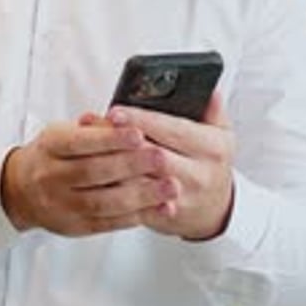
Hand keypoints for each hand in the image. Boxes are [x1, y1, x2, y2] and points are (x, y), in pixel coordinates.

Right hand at [0, 119, 178, 236]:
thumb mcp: (66, 131)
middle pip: (94, 172)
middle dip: (131, 165)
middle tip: (162, 158)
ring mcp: (61, 205)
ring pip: (103, 202)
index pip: (81, 142)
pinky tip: (157, 209)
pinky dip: (134, 216)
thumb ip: (95, 128)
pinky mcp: (74, 226)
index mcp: (51, 146)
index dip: (110, 139)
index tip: (138, 133)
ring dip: (140, 196)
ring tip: (169, 187)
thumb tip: (128, 119)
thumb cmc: (53, 154)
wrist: (22, 189)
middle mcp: (52, 176)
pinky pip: (106, 223)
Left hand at [105, 93, 234, 240]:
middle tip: (92, 126)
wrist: (213, 210)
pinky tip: (92, 174)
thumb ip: (212, 109)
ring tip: (85, 147)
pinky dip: (110, 188)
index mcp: (211, 148)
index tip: (115, 111)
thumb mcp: (220, 133)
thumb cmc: (209, 163)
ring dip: (109, 163)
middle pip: (152, 156)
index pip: (173, 129)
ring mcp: (180, 198)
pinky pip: (131, 203)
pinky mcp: (161, 216)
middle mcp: (198, 174)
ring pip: (137, 181)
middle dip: (120, 141)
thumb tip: (208, 89)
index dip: (141, 120)